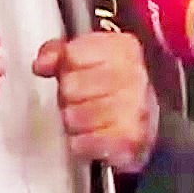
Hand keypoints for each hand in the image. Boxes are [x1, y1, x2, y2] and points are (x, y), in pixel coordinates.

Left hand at [33, 32, 159, 173]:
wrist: (151, 124)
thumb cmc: (117, 89)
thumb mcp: (89, 57)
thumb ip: (60, 52)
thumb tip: (42, 63)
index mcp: (123, 49)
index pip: (73, 55)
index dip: (67, 67)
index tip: (76, 72)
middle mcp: (133, 76)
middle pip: (71, 87)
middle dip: (69, 96)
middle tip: (83, 99)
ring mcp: (133, 108)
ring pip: (73, 117)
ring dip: (75, 121)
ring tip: (89, 118)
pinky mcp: (128, 140)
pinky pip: (82, 143)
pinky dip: (82, 143)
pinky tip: (93, 136)